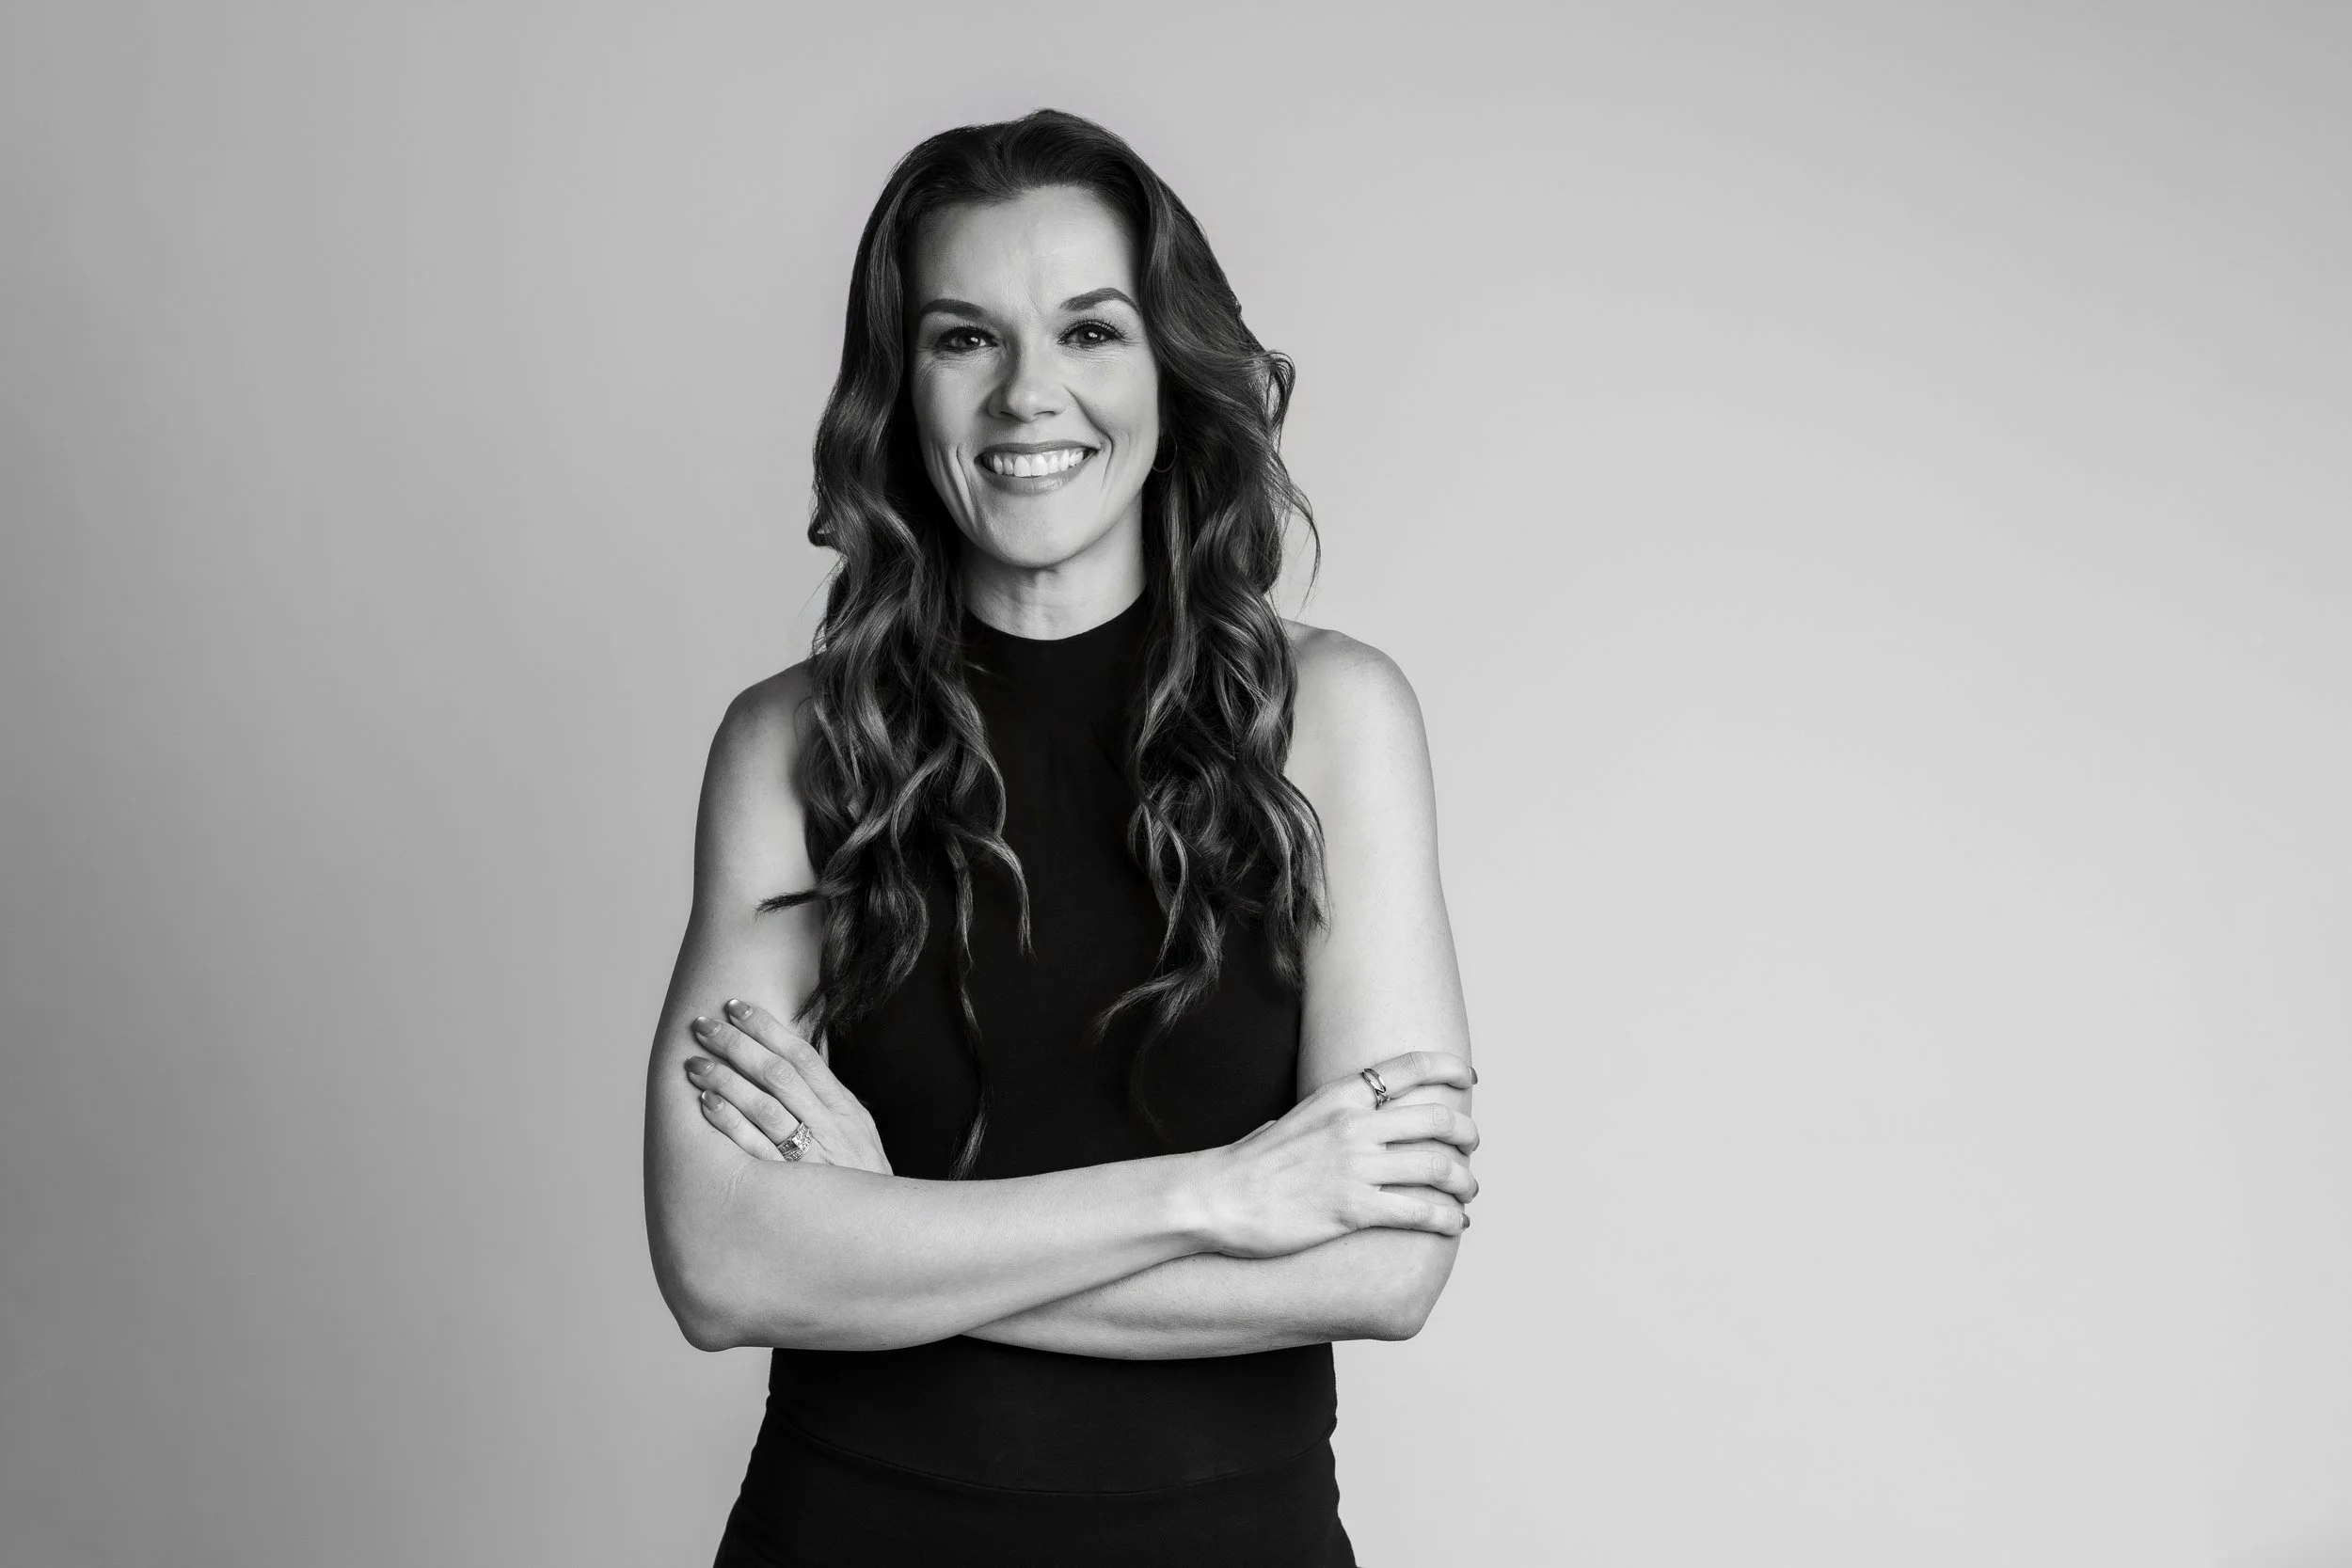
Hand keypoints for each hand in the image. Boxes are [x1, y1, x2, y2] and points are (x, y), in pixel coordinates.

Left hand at [683, 998, 892, 1174]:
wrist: (878, 1236)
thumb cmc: (860, 1182)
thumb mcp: (858, 1133)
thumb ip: (829, 1099)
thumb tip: (797, 1057)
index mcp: (845, 1109)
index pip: (802, 1055)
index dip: (767, 1028)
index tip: (735, 1006)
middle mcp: (829, 1127)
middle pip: (777, 1073)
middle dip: (737, 1044)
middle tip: (703, 1025)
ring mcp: (810, 1156)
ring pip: (763, 1106)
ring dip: (725, 1079)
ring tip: (695, 1062)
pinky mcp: (790, 1188)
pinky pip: (755, 1148)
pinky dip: (730, 1122)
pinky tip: (706, 1104)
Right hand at [1193, 1051, 1478, 1258]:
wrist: (1217, 1198)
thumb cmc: (1251, 1164)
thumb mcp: (1293, 1118)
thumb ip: (1329, 1113)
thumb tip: (1348, 1115)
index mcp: (1339, 1096)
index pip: (1409, 1067)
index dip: (1449, 1068)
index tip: (1468, 1078)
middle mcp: (1353, 1125)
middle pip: (1437, 1118)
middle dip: (1466, 1133)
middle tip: (1471, 1146)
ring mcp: (1355, 1167)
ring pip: (1438, 1167)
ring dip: (1465, 1180)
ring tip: (1467, 1190)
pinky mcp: (1353, 1209)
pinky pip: (1420, 1211)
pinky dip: (1449, 1217)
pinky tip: (1455, 1224)